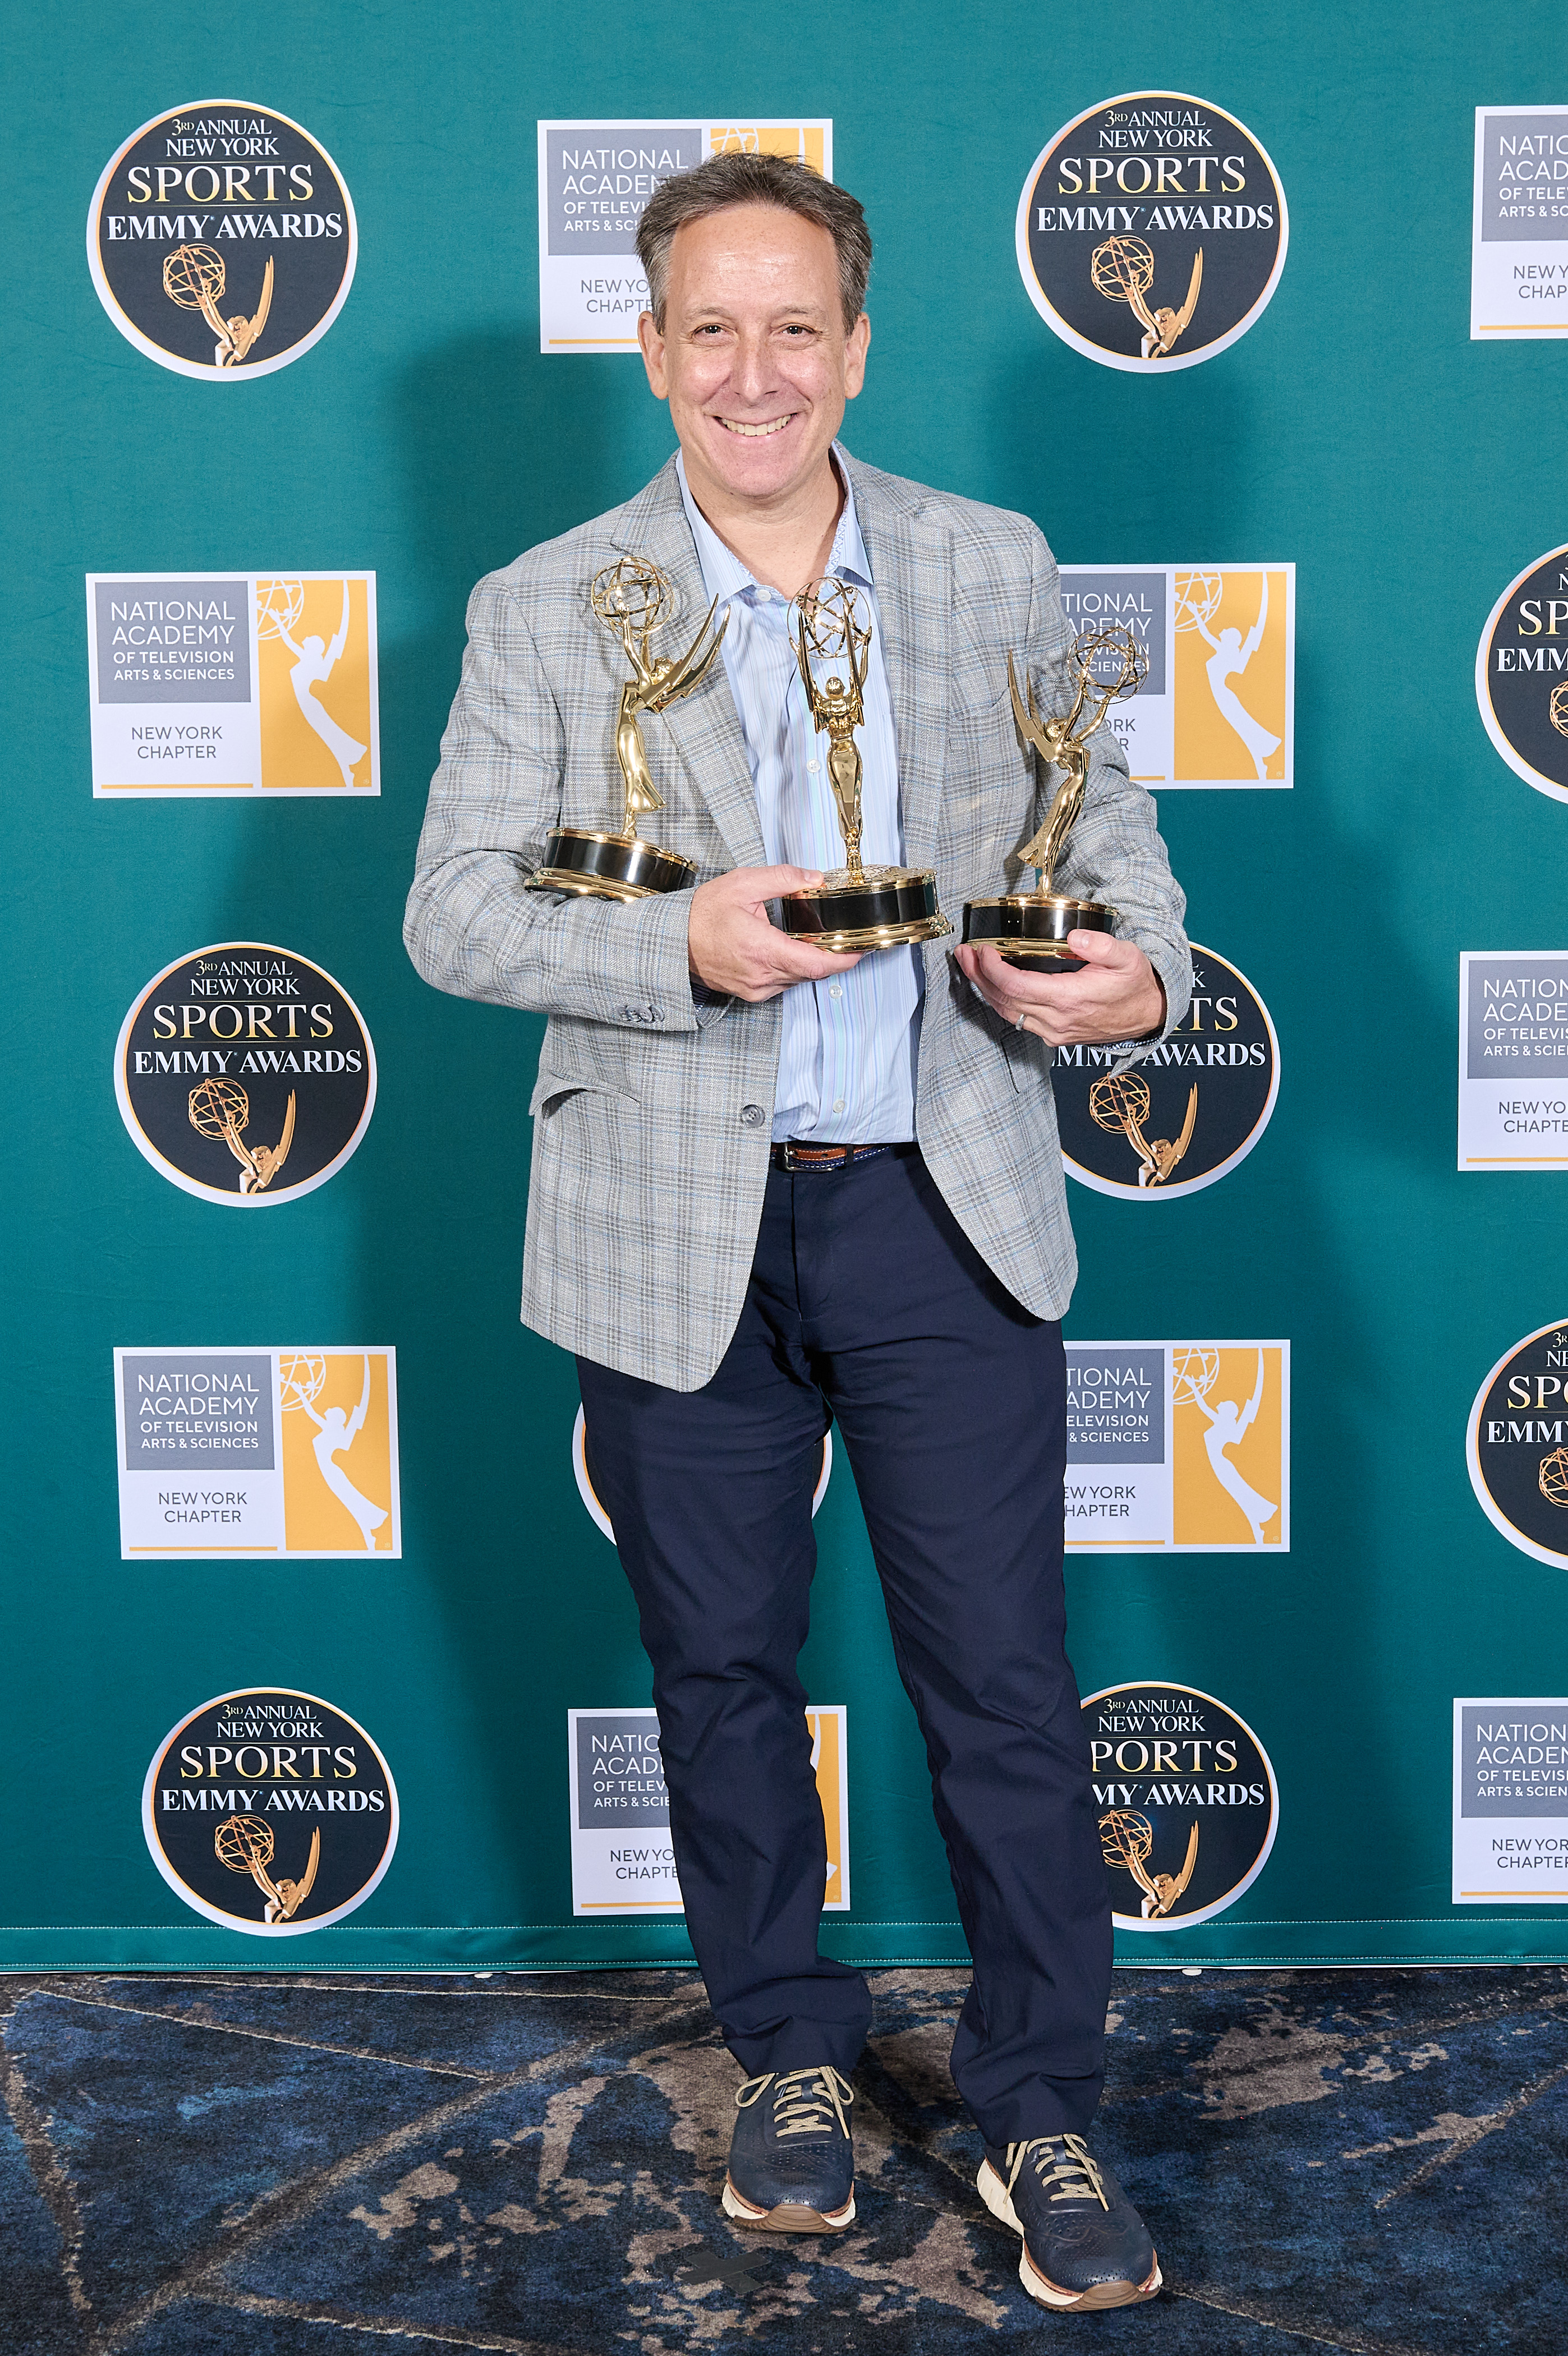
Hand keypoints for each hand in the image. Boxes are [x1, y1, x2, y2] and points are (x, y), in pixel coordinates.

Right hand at [688, 865, 862, 1002]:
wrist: (673, 940)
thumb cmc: (701, 915)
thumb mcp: (743, 884)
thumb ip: (783, 879)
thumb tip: (814, 878)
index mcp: (763, 950)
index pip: (818, 965)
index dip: (845, 960)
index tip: (860, 950)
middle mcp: (761, 975)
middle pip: (812, 973)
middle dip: (830, 957)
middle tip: (841, 939)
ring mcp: (756, 988)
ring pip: (798, 979)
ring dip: (809, 962)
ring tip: (814, 941)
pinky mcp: (750, 992)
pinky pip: (782, 983)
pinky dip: (790, 968)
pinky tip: (787, 950)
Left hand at [955, 930, 1164, 1046]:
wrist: (1149, 1016)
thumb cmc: (1136, 985)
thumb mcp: (1128, 958)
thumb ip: (1102, 946)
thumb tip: (1075, 937)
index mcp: (1070, 1000)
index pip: (1017, 987)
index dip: (993, 970)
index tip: (982, 950)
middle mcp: (1057, 1021)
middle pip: (1004, 1001)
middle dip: (978, 976)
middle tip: (963, 953)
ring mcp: (1054, 1032)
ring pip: (1007, 1014)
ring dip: (985, 989)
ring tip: (970, 965)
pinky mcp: (1054, 1036)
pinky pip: (1018, 1020)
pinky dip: (1000, 1002)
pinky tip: (992, 985)